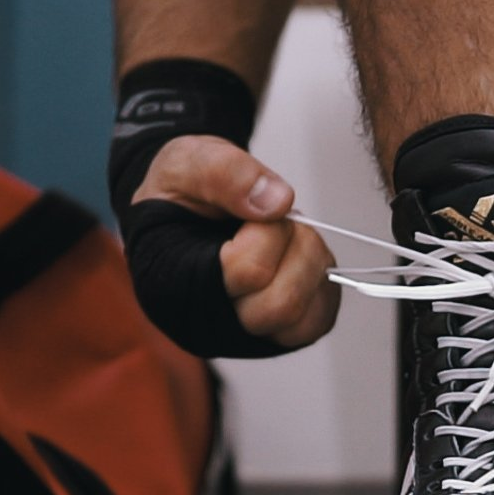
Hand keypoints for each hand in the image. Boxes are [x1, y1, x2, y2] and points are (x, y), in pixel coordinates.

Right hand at [133, 135, 339, 348]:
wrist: (194, 204)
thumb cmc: (185, 191)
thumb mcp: (190, 160)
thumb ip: (224, 173)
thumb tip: (278, 201)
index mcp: (172, 287)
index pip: (247, 273)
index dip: (265, 231)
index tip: (251, 209)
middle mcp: (208, 325)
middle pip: (282, 305)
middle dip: (294, 248)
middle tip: (276, 221)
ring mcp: (246, 335)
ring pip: (308, 315)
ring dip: (309, 261)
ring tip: (281, 236)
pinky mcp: (282, 334)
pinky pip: (321, 317)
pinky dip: (320, 280)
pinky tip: (293, 256)